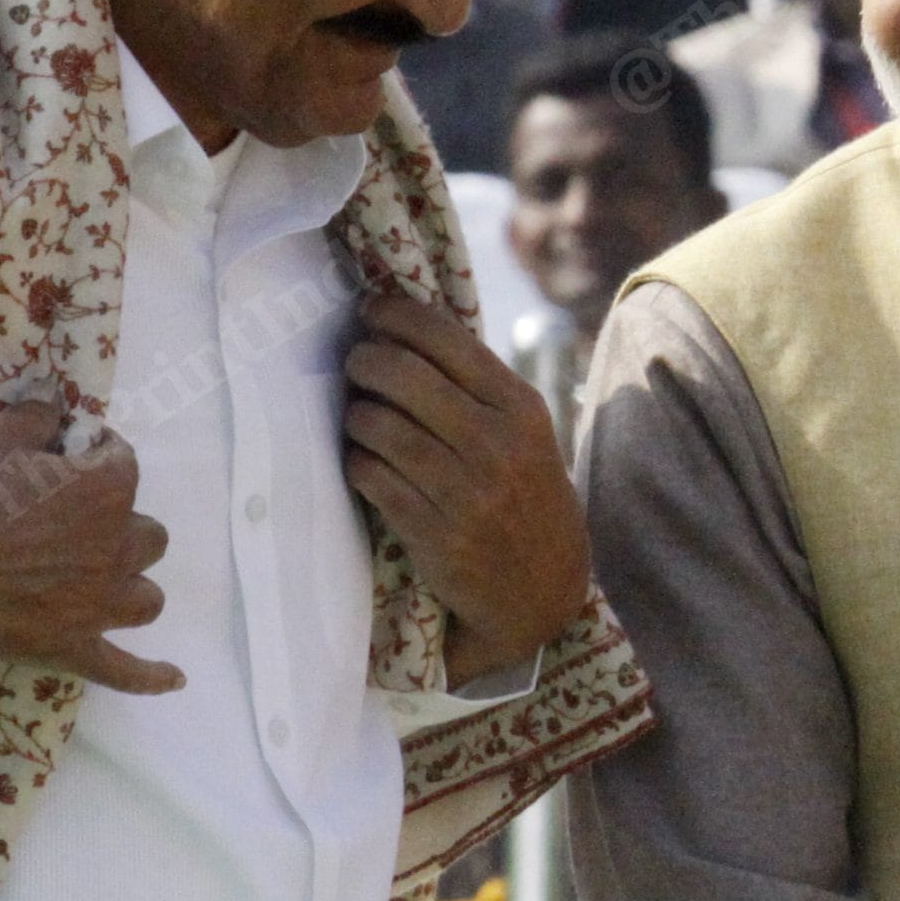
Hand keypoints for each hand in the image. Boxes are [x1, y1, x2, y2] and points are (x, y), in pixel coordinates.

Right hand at [0, 400, 181, 693]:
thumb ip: (38, 418)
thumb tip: (55, 413)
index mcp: (106, 490)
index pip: (123, 463)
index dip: (95, 457)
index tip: (69, 458)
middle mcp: (116, 548)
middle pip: (146, 536)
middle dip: (118, 525)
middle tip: (71, 522)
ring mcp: (96, 604)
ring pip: (145, 598)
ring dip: (128, 584)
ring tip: (98, 578)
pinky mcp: (70, 648)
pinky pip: (125, 670)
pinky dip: (150, 676)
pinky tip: (174, 679)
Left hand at [343, 295, 591, 684]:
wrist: (543, 589)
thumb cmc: (524, 493)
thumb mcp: (524, 432)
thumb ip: (476, 385)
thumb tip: (402, 328)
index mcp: (520, 407)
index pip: (446, 339)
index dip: (397, 316)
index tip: (371, 311)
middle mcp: (496, 444)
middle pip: (403, 375)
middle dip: (365, 360)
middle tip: (355, 362)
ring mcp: (464, 492)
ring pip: (378, 425)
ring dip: (356, 413)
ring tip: (358, 414)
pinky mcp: (433, 534)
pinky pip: (370, 475)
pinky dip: (357, 460)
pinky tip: (364, 459)